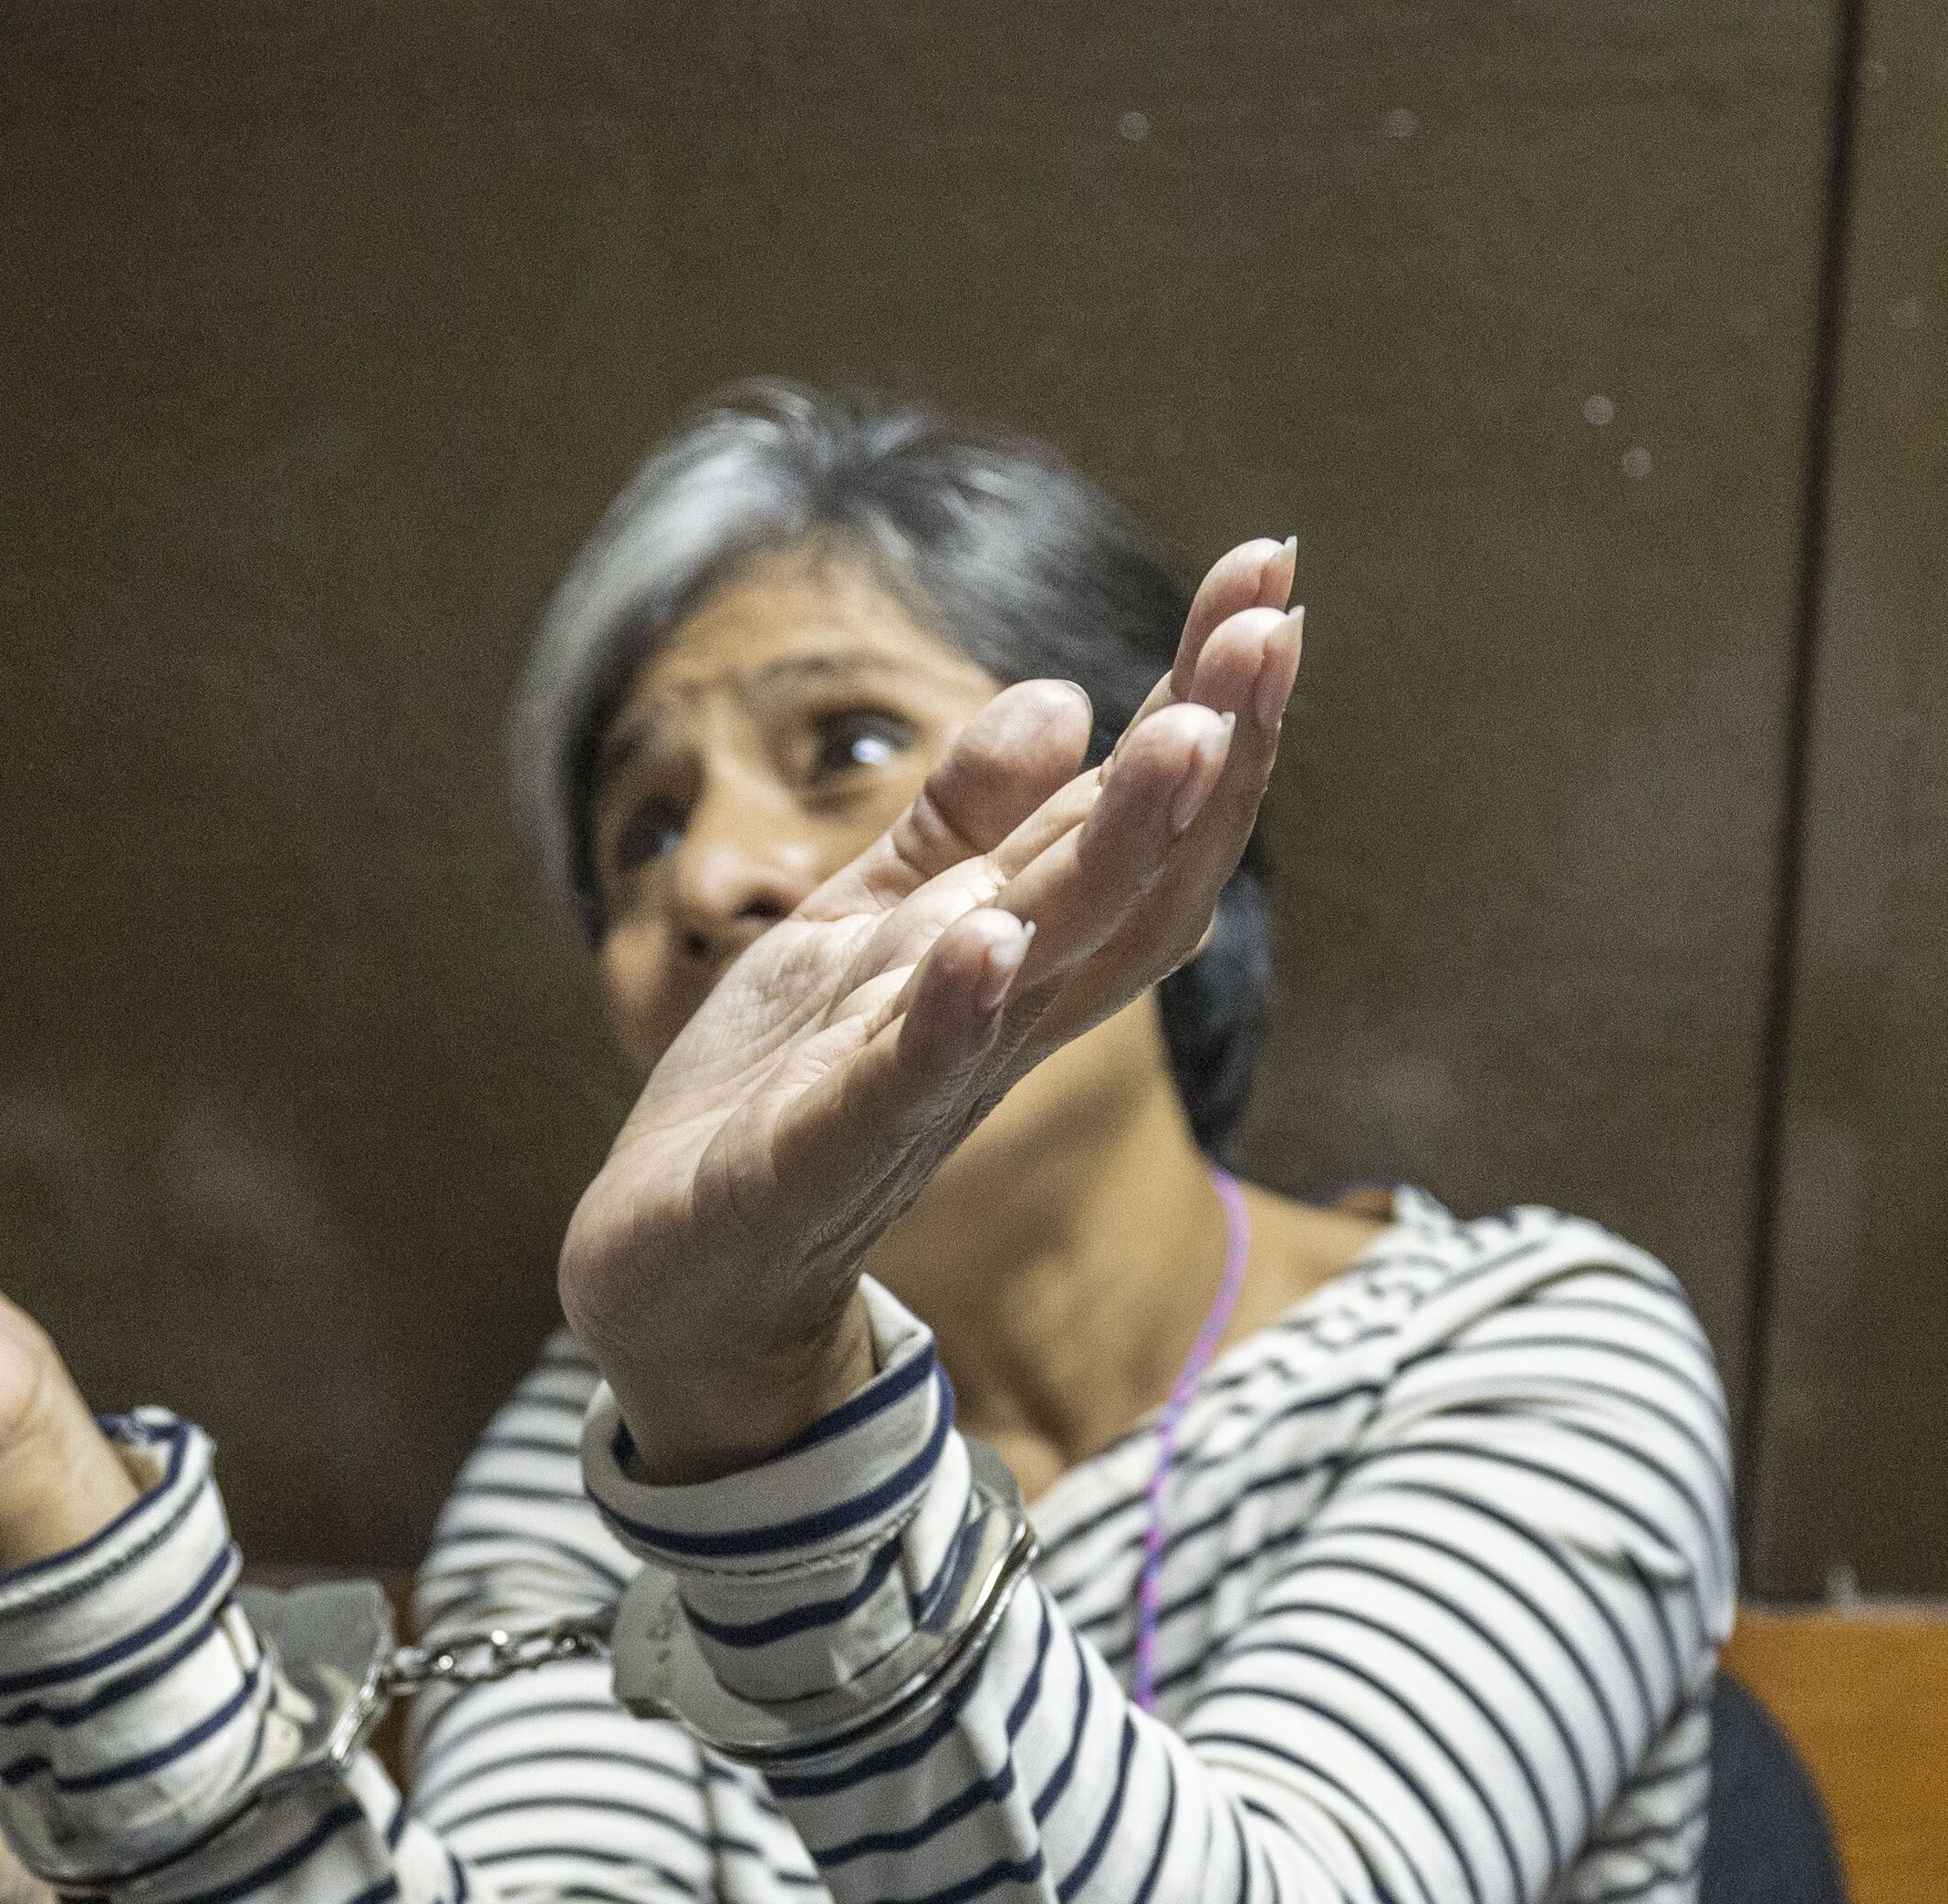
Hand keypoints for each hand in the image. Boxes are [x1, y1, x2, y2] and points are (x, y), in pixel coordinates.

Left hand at [560, 539, 1303, 1477]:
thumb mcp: (860, 926)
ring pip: (1050, 964)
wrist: (675, 1279)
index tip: (1269, 580)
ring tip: (1188, 737)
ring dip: (1122, 851)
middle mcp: (996, 1016)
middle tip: (1272, 623)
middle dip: (1210, 749)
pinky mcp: (818, 1156)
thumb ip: (957, 825)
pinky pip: (900, 1082)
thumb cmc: (773, 1098)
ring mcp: (916, 1087)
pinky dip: (955, 1014)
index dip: (1206, 703)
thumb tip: (1067, 694)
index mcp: (1009, 953)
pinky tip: (992, 940)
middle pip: (1133, 875)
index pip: (1133, 819)